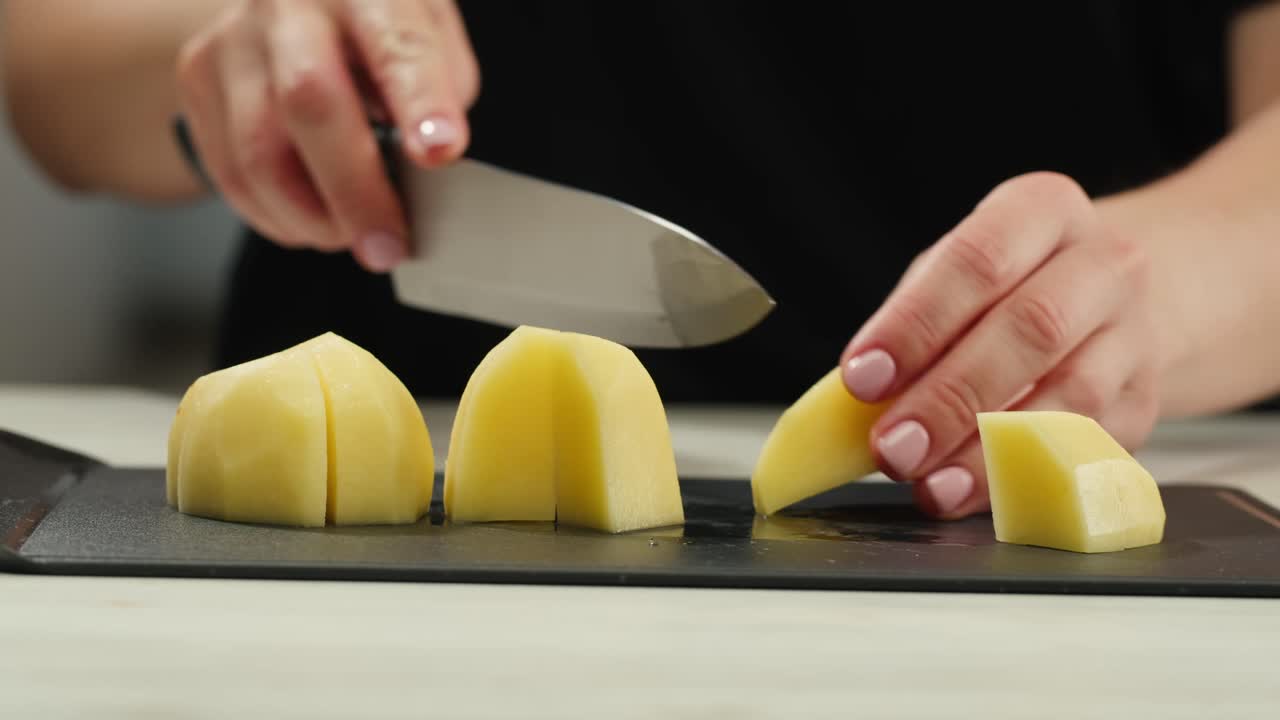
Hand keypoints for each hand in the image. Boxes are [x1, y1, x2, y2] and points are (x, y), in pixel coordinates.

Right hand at [175, 0, 478, 271]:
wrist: (304, 0)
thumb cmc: (379, 27)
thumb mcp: (432, 38)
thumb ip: (440, 93)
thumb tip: (429, 164)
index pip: (396, 45)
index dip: (421, 102)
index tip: (440, 152)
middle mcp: (288, 4)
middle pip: (308, 101)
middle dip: (354, 192)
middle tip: (388, 247)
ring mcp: (232, 39)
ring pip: (257, 154)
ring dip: (312, 219)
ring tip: (353, 236)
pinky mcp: (197, 78)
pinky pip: (229, 173)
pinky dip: (277, 216)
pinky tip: (311, 220)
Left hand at [840, 172, 1160, 518]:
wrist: (1121, 300)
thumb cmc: (1008, 287)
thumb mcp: (953, 278)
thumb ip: (909, 327)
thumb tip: (851, 403)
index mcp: (1043, 211)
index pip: (979, 260)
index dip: (917, 324)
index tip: (862, 378)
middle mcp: (1105, 263)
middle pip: (1032, 328)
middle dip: (951, 396)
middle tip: (892, 446)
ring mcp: (1137, 334)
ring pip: (1071, 397)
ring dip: (990, 450)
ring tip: (930, 483)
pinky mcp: (1146, 402)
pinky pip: (1090, 447)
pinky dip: (1027, 478)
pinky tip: (975, 496)